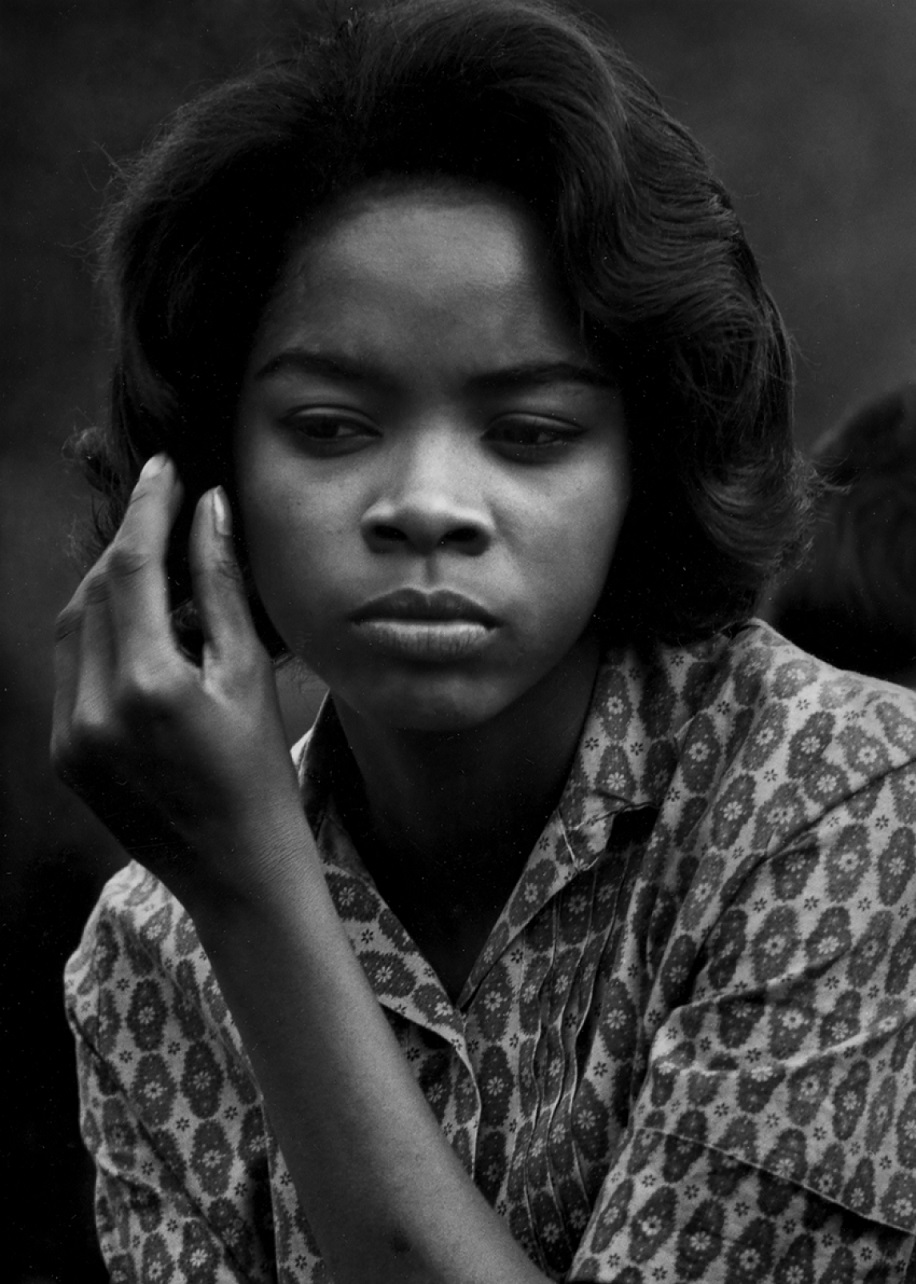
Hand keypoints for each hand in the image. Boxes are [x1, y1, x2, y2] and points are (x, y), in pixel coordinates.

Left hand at [51, 455, 303, 909]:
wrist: (236, 872)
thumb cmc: (260, 775)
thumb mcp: (249, 675)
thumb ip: (223, 587)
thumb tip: (210, 508)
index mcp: (149, 687)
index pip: (134, 568)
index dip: (149, 508)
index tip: (166, 467)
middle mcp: (94, 710)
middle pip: (97, 589)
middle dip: (130, 542)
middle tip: (168, 510)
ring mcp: (70, 736)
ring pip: (72, 624)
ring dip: (110, 584)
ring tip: (159, 567)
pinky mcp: (63, 754)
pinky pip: (69, 668)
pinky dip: (97, 632)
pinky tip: (139, 627)